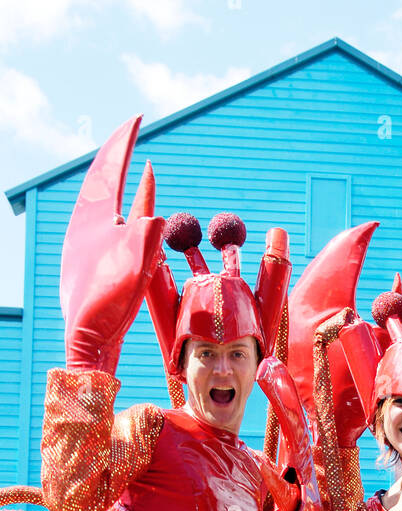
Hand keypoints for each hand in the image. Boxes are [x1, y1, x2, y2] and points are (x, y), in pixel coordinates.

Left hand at [60, 116, 164, 373]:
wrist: (87, 340)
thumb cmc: (109, 300)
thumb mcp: (136, 259)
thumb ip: (147, 228)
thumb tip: (153, 213)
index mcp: (92, 217)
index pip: (110, 167)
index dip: (124, 140)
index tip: (138, 118)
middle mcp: (85, 225)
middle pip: (103, 181)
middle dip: (118, 158)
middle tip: (130, 135)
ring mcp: (88, 245)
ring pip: (109, 205)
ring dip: (125, 188)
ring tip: (140, 173)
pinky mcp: (94, 264)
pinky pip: (113, 229)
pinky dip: (128, 217)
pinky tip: (139, 217)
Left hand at [256, 357, 329, 510]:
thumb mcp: (283, 493)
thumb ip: (271, 473)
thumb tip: (255, 456)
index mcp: (300, 462)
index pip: (292, 421)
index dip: (282, 393)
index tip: (269, 366)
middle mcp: (306, 468)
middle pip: (296, 423)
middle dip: (283, 394)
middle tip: (270, 366)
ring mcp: (304, 485)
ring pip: (295, 446)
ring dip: (284, 417)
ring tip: (271, 391)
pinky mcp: (298, 507)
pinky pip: (281, 488)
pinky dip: (269, 475)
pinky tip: (257, 458)